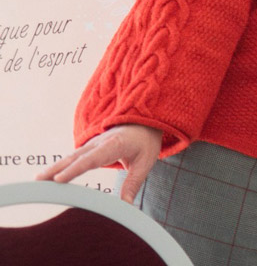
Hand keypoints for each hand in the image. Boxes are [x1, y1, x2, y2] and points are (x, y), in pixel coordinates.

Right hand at [37, 124, 162, 203]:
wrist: (144, 122)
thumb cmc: (145, 142)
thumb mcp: (145, 162)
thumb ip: (134, 184)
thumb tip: (126, 207)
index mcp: (115, 145)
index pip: (92, 159)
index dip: (75, 169)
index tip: (59, 179)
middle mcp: (100, 143)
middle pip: (76, 157)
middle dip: (57, 169)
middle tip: (40, 181)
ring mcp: (93, 143)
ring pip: (72, 156)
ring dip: (55, 167)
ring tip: (38, 180)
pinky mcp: (90, 147)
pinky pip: (74, 156)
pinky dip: (61, 164)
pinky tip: (49, 175)